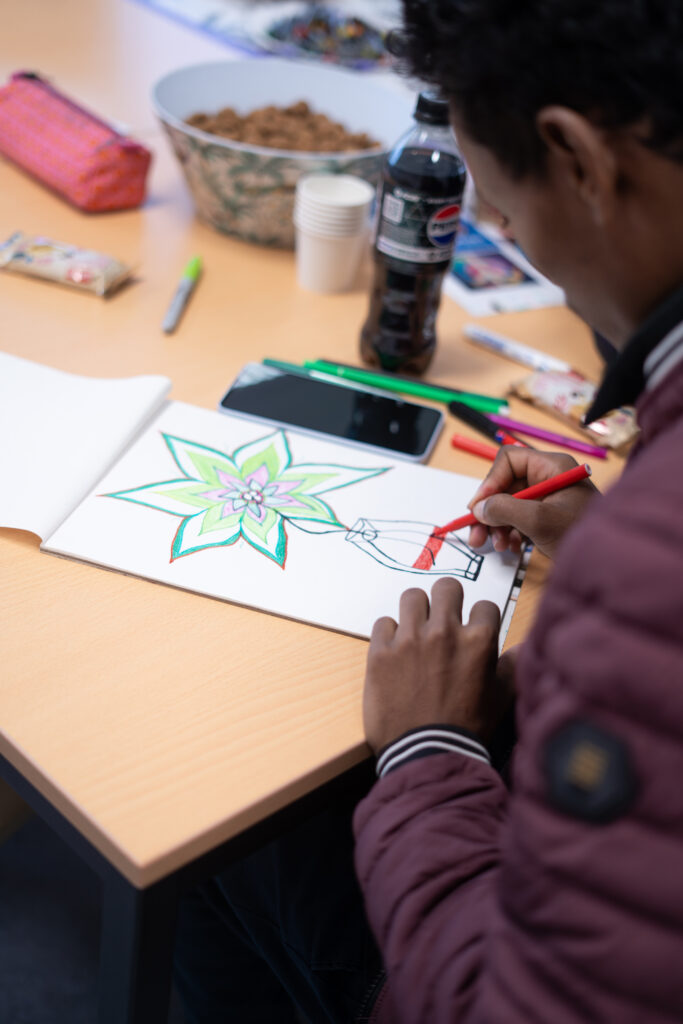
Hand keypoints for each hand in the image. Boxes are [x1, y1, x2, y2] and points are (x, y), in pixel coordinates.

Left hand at [363, 578, 508, 754]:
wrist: (427, 755)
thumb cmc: (468, 729)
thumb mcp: (501, 698)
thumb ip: (512, 666)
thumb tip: (524, 646)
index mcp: (478, 640)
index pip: (485, 605)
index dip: (480, 619)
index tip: (474, 632)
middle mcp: (443, 631)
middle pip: (447, 587)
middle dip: (448, 601)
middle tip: (443, 620)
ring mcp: (409, 640)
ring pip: (411, 596)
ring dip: (416, 611)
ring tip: (416, 631)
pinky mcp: (380, 653)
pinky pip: (383, 623)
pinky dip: (389, 635)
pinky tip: (395, 652)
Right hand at [466, 448, 598, 559]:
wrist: (610, 563)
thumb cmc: (581, 534)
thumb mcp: (539, 520)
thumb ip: (505, 510)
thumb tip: (479, 509)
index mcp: (551, 467)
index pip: (509, 461)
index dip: (490, 482)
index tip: (478, 507)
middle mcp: (548, 478)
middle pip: (506, 485)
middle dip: (490, 510)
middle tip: (476, 535)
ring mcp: (548, 498)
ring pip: (509, 504)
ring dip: (497, 525)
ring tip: (496, 546)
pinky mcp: (548, 516)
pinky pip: (519, 517)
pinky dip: (510, 532)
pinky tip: (510, 547)